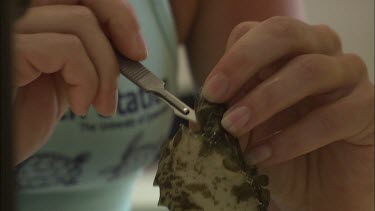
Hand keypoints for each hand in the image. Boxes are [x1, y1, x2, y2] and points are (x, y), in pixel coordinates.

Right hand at [13, 0, 146, 163]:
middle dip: (120, 23)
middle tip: (137, 57)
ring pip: (82, 23)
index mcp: (37, 22)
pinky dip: (85, 81)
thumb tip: (130, 46)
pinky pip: (67, 49)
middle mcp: (21, 18)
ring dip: (104, 71)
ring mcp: (14, 30)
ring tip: (99, 104)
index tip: (136, 48)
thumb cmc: (24, 118)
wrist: (0, 149)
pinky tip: (79, 106)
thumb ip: (89, 56)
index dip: (115, 11)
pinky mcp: (12, 48)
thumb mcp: (67, 79)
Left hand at [202, 17, 373, 210]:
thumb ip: (226, 112)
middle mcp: (318, 52)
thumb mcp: (244, 131)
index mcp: (284, 52)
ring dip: (265, 99)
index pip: (254, 33)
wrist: (314, 191)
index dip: (230, 58)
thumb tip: (201, 109)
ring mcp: (346, 76)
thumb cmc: (278, 152)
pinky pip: (332, 115)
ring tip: (234, 128)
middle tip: (217, 96)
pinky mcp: (367, 108)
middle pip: (283, 33)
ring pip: (308, 69)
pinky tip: (265, 155)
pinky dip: (292, 137)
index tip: (210, 92)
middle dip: (244, 62)